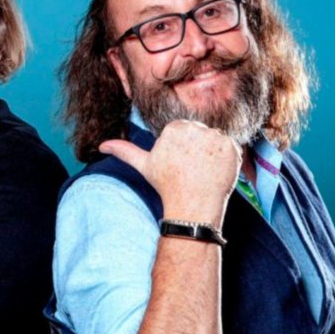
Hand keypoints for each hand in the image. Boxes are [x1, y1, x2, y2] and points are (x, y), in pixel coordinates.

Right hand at [99, 119, 240, 226]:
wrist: (192, 206)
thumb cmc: (167, 185)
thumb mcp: (145, 166)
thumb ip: (125, 151)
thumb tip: (102, 145)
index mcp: (175, 128)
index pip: (183, 130)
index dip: (181, 148)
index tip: (179, 164)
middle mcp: (196, 128)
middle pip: (199, 133)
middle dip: (197, 148)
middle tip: (191, 169)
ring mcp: (216, 137)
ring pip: (214, 140)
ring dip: (211, 153)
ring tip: (202, 171)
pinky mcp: (232, 147)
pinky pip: (230, 147)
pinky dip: (225, 158)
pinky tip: (215, 171)